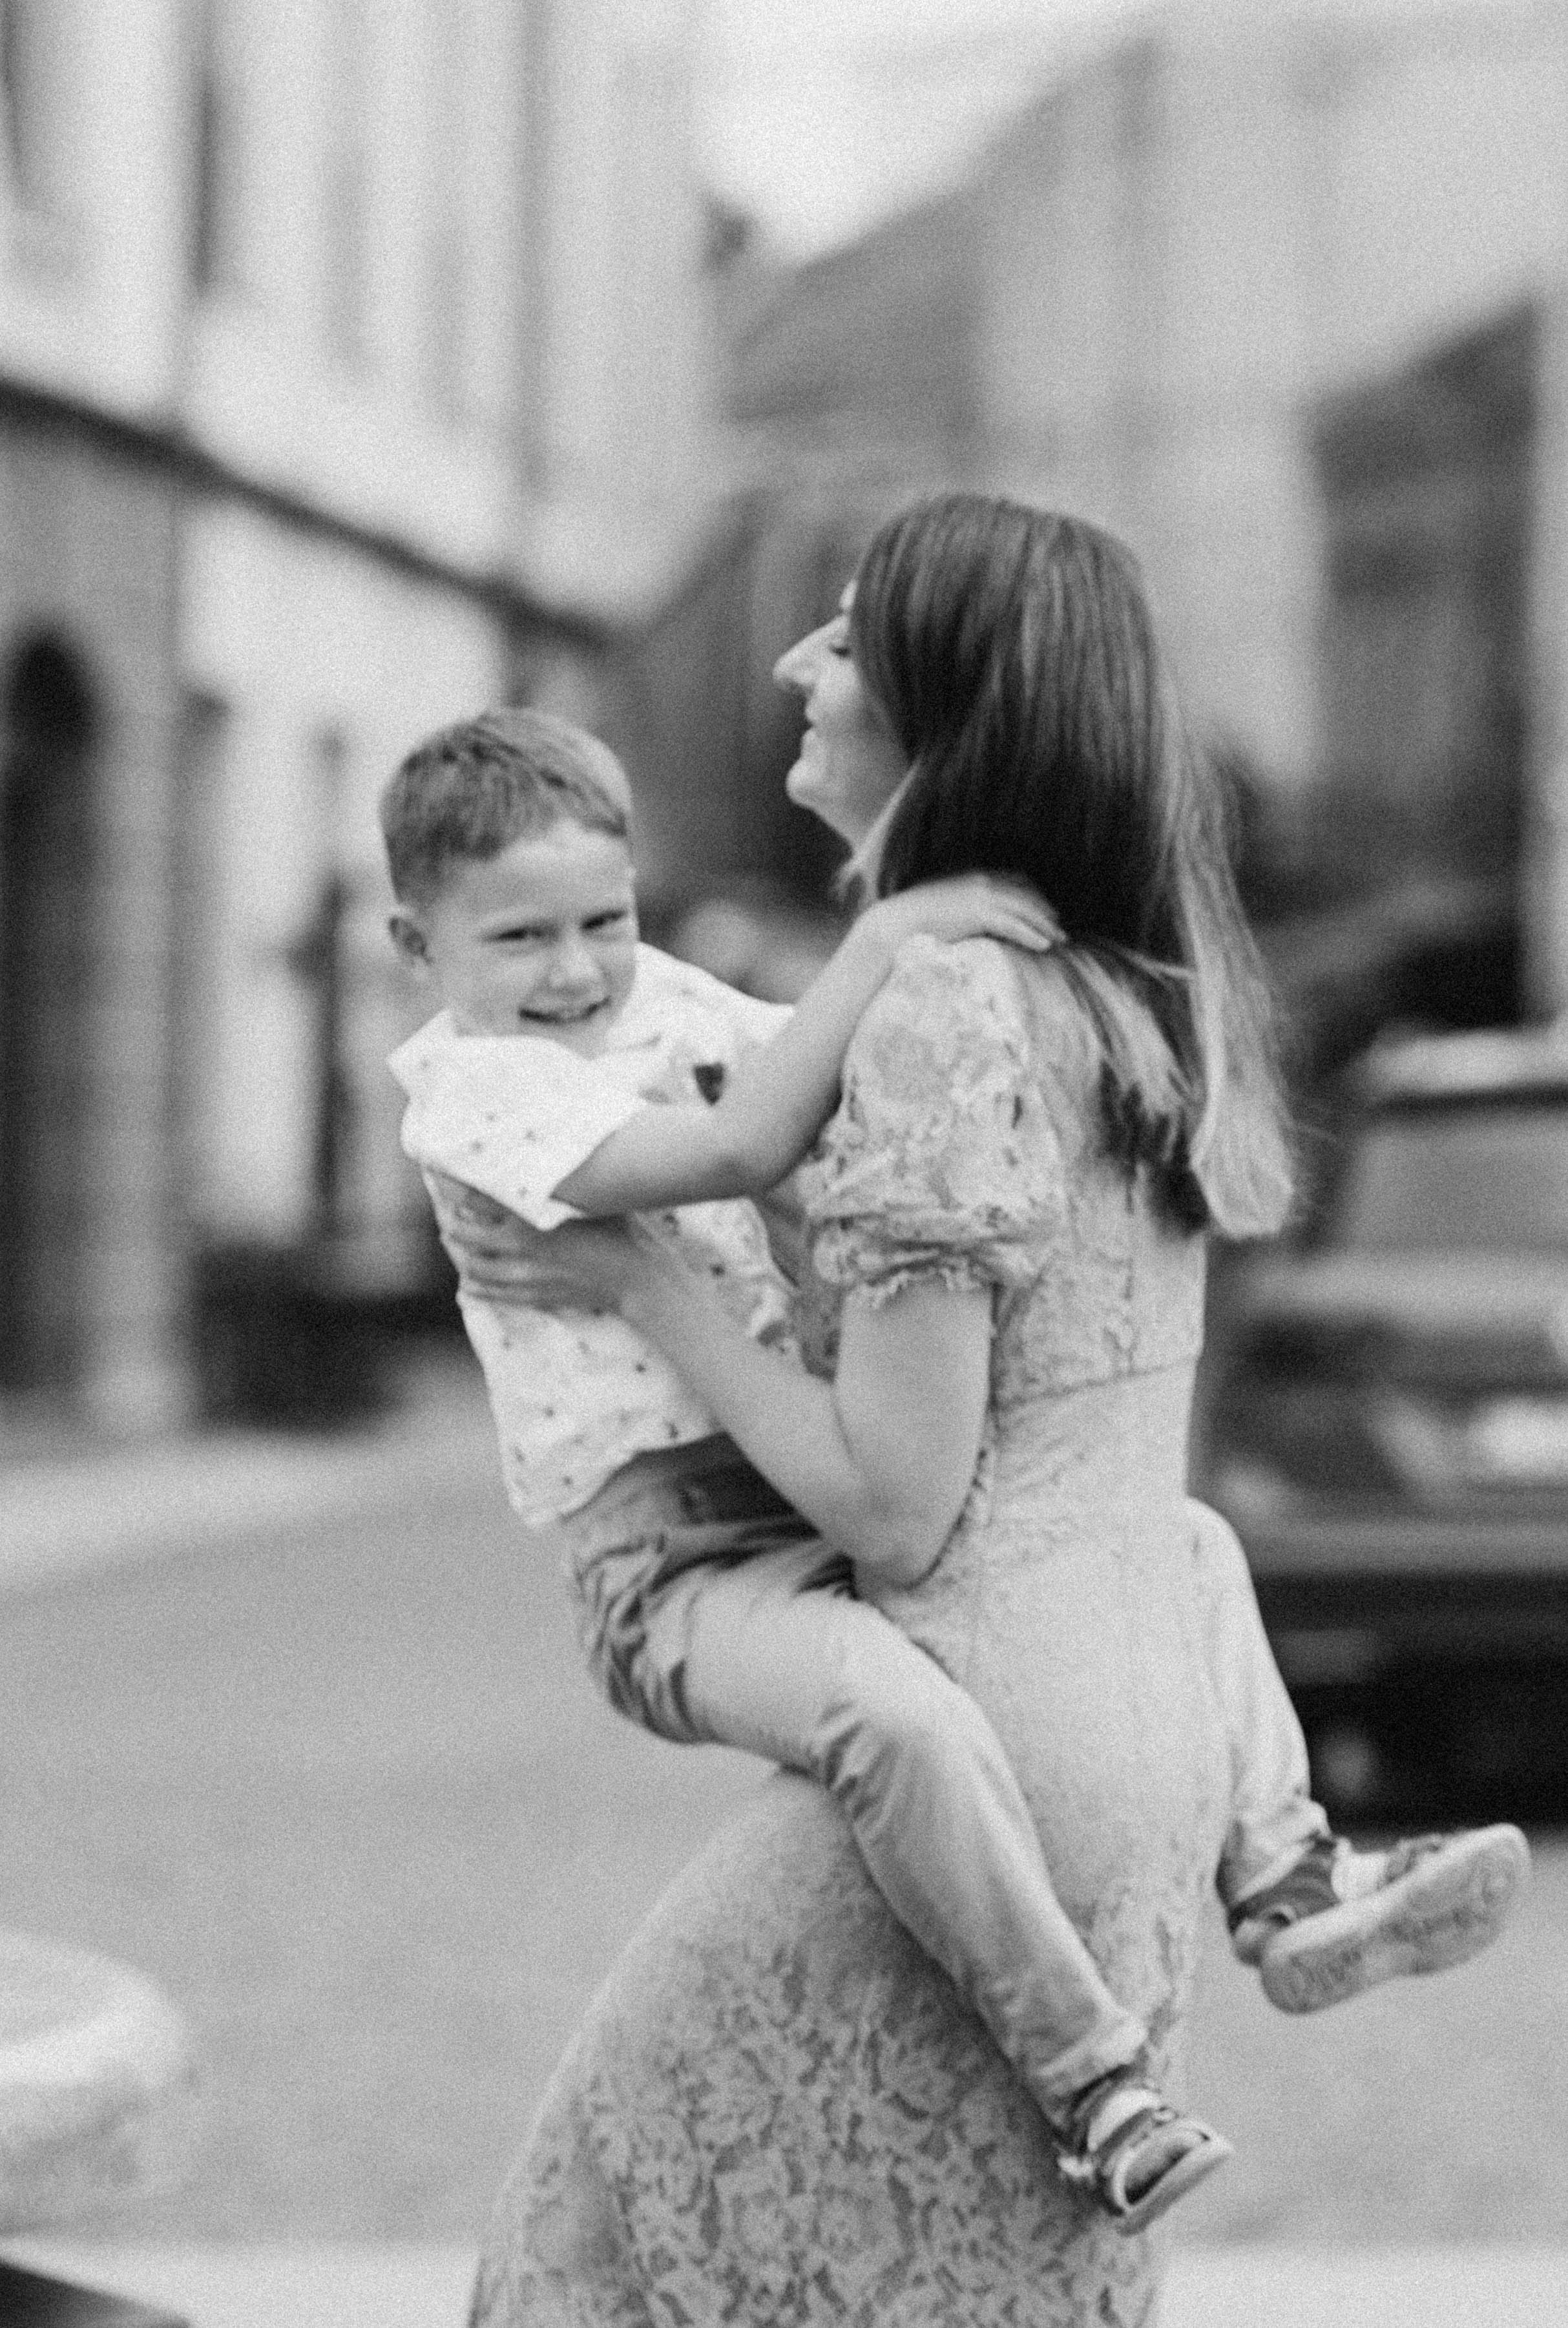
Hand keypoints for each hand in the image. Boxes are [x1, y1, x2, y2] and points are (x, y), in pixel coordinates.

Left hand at [430, 1171, 652, 1310]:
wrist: (635, 1278)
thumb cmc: (617, 1227)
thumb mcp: (586, 1197)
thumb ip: (556, 1181)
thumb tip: (540, 1157)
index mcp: (529, 1212)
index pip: (473, 1195)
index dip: (450, 1183)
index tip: (438, 1171)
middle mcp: (518, 1244)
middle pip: (463, 1231)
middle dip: (451, 1219)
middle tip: (449, 1209)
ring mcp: (522, 1273)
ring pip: (472, 1265)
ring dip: (460, 1251)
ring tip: (455, 1239)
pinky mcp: (530, 1295)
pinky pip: (488, 1291)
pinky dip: (473, 1285)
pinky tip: (468, 1280)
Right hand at [860, 873, 1061, 958]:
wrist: (897, 922)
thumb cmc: (916, 917)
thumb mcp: (947, 903)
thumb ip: (966, 904)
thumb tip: (976, 916)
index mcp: (975, 874)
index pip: (1016, 881)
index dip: (1035, 896)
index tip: (1047, 911)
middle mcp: (982, 880)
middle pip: (1026, 895)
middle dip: (1046, 912)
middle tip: (1061, 929)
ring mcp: (981, 895)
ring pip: (1024, 910)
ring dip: (1045, 925)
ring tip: (1059, 941)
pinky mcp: (978, 913)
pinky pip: (1013, 925)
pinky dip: (1030, 934)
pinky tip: (1043, 946)